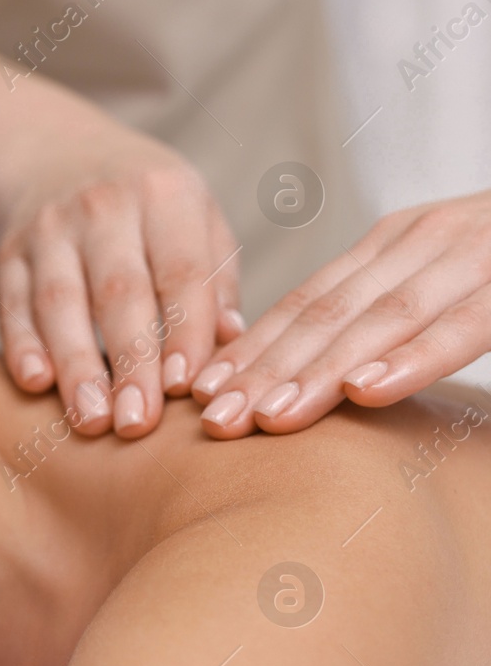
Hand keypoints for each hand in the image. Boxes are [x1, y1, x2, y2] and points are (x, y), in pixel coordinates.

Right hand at [0, 125, 242, 438]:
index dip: (184, 329)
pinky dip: (21, 345)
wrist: (58, 156)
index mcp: (164, 194)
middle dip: (130, 361)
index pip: (180, 270)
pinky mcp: (6, 255)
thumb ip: (216, 282)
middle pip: (118, 291)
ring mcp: (46, 229)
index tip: (186, 387)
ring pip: (58, 302)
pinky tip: (36, 383)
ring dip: (76, 365)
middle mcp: (102, 205)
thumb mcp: (197, 219)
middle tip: (139, 424)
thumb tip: (232, 346)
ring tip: (92, 421)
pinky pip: (12, 304)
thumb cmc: (148, 207)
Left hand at [190, 189, 490, 437]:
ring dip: (318, 373)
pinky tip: (364, 392)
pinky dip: (409, 359)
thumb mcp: (442, 278)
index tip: (202, 394)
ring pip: (380, 321)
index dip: (252, 349)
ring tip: (268, 418)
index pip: (307, 303)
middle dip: (264, 371)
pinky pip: (460, 325)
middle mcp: (421, 243)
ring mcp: (470, 257)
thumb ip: (384, 312)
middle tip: (214, 422)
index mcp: (394, 245)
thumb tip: (325, 372)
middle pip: (327, 315)